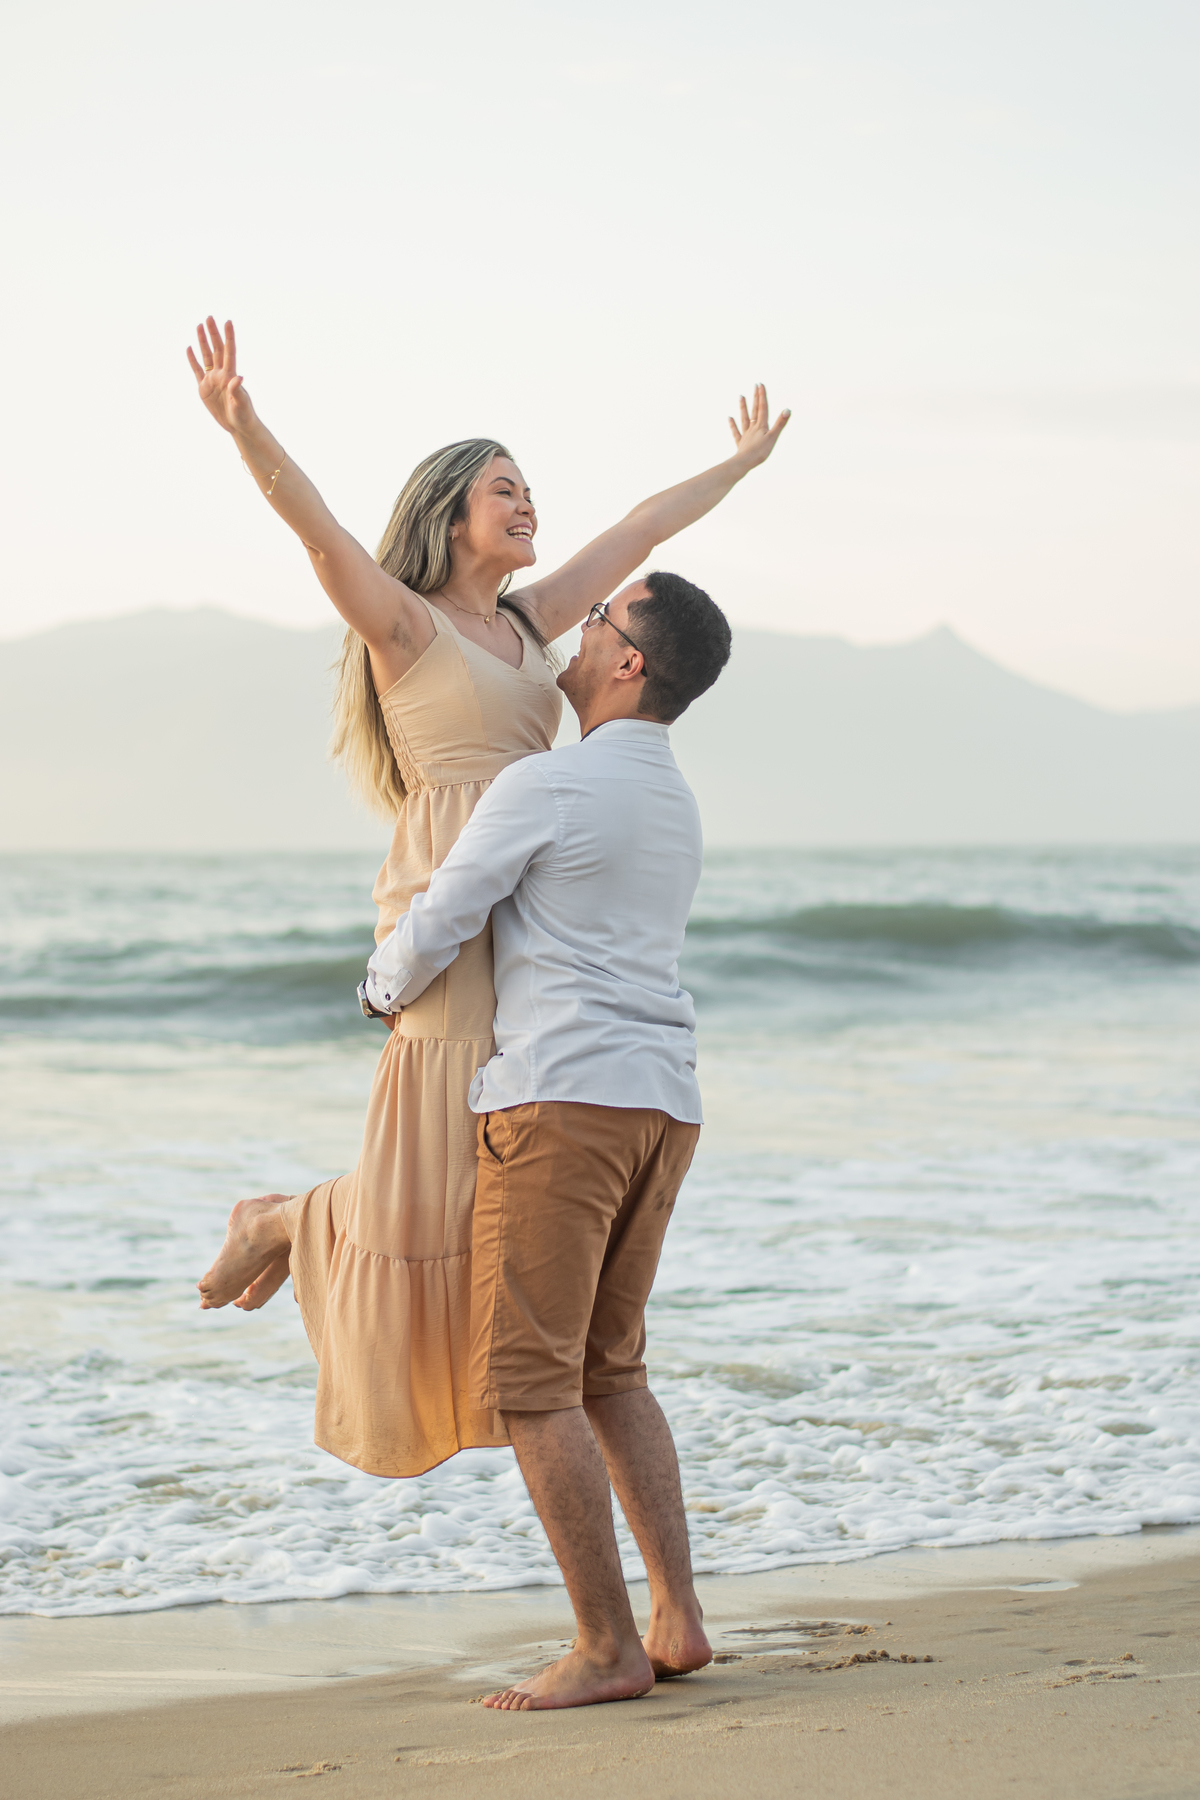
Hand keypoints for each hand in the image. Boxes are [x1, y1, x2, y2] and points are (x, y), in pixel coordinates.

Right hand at [186, 316, 256, 435]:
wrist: (237, 426)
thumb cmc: (243, 415)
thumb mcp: (241, 403)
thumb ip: (238, 390)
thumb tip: (239, 378)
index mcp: (230, 375)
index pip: (229, 351)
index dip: (229, 337)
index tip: (228, 321)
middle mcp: (221, 374)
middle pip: (216, 349)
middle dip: (213, 333)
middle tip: (210, 317)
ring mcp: (212, 380)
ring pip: (206, 356)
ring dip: (203, 341)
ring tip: (199, 326)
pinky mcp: (204, 388)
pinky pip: (197, 370)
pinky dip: (193, 359)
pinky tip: (189, 348)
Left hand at [727, 383, 790, 468]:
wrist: (744, 462)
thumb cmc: (760, 452)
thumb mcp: (773, 437)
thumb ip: (780, 423)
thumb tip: (787, 409)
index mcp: (761, 426)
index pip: (763, 408)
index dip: (762, 396)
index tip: (760, 384)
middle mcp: (753, 428)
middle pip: (754, 410)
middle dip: (755, 397)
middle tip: (755, 385)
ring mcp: (746, 435)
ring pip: (744, 418)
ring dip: (743, 407)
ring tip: (741, 396)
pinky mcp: (741, 443)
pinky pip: (736, 432)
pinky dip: (732, 425)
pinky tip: (729, 418)